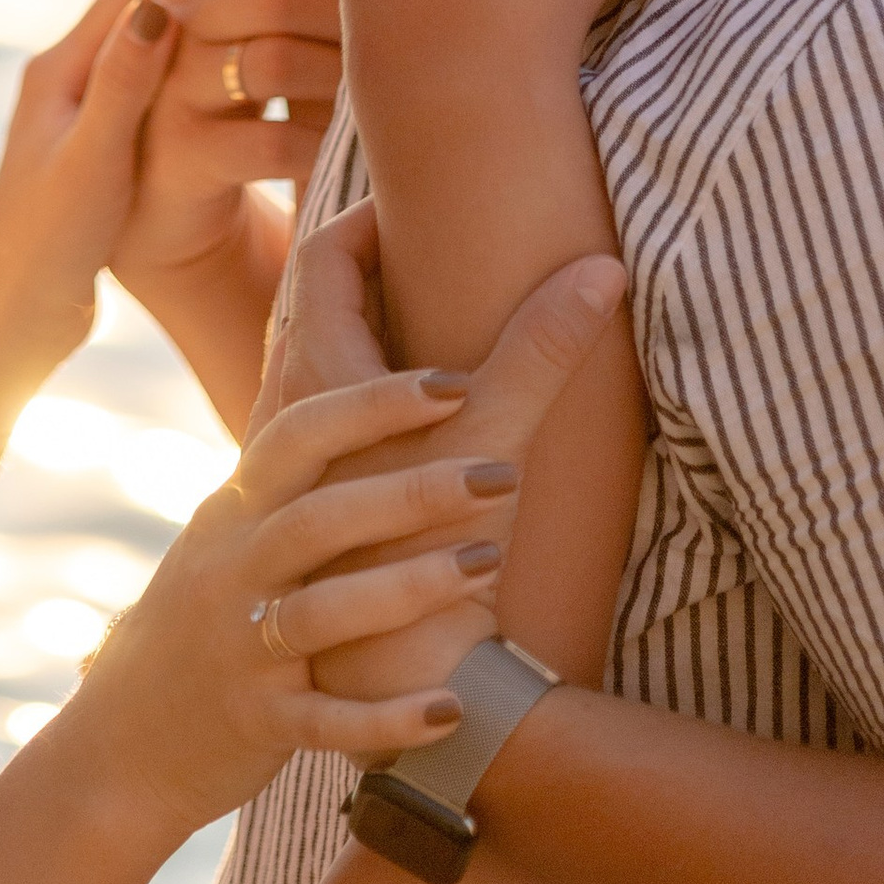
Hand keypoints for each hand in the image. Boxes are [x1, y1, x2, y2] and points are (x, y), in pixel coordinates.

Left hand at [0, 0, 187, 376]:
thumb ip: (123, 86)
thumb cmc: (44, 250)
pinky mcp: (99, 150)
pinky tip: (241, 65)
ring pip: (154, 44)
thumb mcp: (90, 164)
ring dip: (204, 14)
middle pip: (144, 5)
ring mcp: (83, 113)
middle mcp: (66, 80)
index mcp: (59, 72)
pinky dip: (197, 66)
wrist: (11, 322)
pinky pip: (159, 87)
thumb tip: (161, 3)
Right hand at [57, 361, 523, 846]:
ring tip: (492, 562)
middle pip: (319, 517)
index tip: (453, 381)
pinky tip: (455, 708)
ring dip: (409, 587)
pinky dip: (388, 717)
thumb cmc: (204, 612)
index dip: (372, 405)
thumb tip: (308, 330)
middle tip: (500, 471)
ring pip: (324, 613)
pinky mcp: (258, 725)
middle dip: (411, 490)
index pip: (299, 436)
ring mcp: (241, 650)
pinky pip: (326, 722)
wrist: (125, 739)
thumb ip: (279, 447)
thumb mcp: (226, 523)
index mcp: (234, 513)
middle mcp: (232, 571)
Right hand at [111, 0, 360, 290]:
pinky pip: (269, 144)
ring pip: (275, 61)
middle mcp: (166, 20)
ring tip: (379, 89)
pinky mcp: (182, 158)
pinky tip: (347, 147)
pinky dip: (321, 143)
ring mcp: (168, 90)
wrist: (165, 201)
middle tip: (402, 30)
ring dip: (343, 76)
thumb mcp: (243, 21)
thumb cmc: (231, 92)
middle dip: (351, 10)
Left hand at [289, 211, 626, 706]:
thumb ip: (543, 347)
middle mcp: (280, 411)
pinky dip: (363, 408)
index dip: (370, 217)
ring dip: (368, 342)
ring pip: (313, 373)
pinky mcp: (304, 519)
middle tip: (436, 253)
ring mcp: (283, 469)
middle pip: (313, 306)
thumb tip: (603, 267)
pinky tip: (418, 425)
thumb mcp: (490, 435)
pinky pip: (321, 435)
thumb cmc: (423, 551)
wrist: (385, 680)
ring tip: (436, 329)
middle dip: (371, 273)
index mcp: (310, 370)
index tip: (420, 203)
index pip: (327, 253)